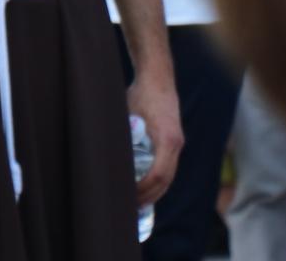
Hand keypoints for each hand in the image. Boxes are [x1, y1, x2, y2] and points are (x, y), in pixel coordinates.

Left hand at [127, 71, 182, 205]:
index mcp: (167, 139)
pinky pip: (168, 165)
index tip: (128, 196)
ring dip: (155, 190)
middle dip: (150, 196)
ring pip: (169, 175)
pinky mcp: (174, 139)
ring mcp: (177, 142)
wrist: (157, 76)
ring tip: (137, 202)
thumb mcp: (128, 115)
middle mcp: (176, 143)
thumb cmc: (140, 93)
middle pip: (166, 180)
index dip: (144, 189)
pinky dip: (158, 179)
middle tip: (131, 208)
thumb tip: (108, 159)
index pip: (159, 175)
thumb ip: (125, 137)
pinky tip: (145, 185)